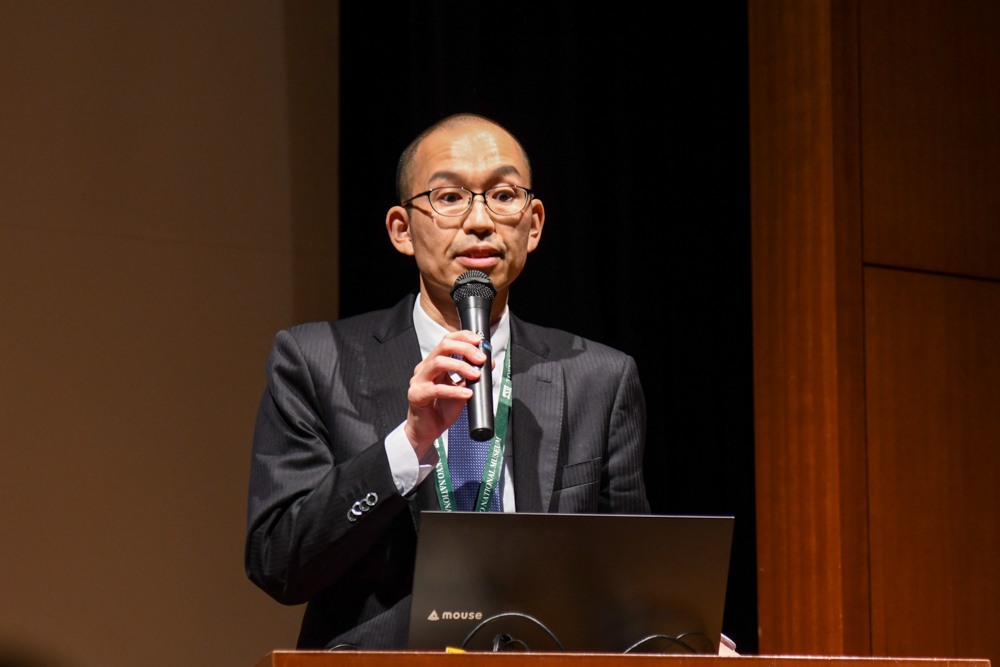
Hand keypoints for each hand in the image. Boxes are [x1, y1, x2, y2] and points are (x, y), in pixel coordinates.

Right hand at [404, 330, 494, 459]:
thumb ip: (470, 375)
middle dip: (465, 349)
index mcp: (434, 363)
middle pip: (443, 346)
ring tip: (476, 375)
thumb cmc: (441, 409)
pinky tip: (467, 394)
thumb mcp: (461, 389)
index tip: (479, 341)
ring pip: (439, 363)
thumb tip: (488, 363)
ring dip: (461, 366)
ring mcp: (419, 381)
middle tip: (481, 359)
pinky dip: (455, 391)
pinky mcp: (417, 395)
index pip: (447, 340)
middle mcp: (425, 368)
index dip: (463, 337)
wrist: (427, 431)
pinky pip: (437, 389)